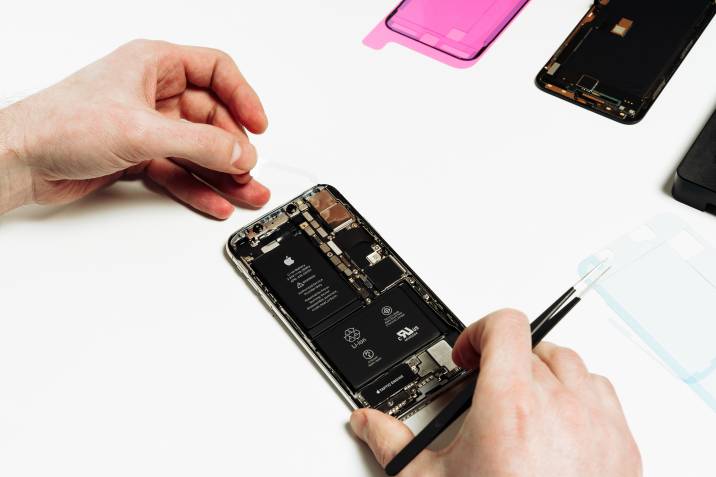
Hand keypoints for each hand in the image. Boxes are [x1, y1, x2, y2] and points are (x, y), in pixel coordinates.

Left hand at [0, 39, 269, 217]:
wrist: (22, 160)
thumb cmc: (62, 124)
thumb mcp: (141, 130)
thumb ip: (198, 143)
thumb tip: (238, 152)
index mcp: (155, 65)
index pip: (216, 72)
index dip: (243, 97)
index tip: (260, 125)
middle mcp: (154, 93)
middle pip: (212, 118)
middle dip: (233, 147)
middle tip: (248, 171)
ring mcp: (147, 126)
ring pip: (198, 148)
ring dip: (222, 172)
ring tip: (245, 192)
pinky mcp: (139, 154)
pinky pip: (179, 170)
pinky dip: (197, 186)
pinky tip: (214, 200)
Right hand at [350, 309, 641, 476]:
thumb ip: (395, 443)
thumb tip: (368, 424)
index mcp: (511, 404)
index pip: (505, 326)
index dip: (479, 331)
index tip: (467, 356)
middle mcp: (560, 406)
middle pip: (532, 346)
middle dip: (504, 362)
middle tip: (486, 392)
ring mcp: (597, 424)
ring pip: (571, 365)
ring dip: (544, 375)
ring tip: (522, 406)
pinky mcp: (622, 446)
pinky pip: (603, 394)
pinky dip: (580, 397)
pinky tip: (557, 425)